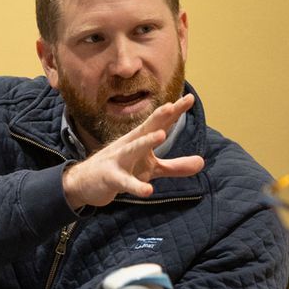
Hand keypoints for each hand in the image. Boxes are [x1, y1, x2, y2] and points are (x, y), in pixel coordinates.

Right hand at [62, 93, 205, 209]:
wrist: (85, 182)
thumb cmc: (122, 169)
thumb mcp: (151, 168)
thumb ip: (176, 166)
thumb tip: (202, 162)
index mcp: (141, 139)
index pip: (161, 123)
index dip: (175, 111)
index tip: (190, 98)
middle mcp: (130, 144)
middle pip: (147, 128)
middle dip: (159, 116)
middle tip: (172, 105)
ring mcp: (119, 159)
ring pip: (133, 149)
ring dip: (146, 141)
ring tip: (161, 135)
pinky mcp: (111, 178)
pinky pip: (125, 182)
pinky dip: (136, 186)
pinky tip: (148, 190)